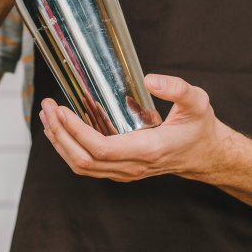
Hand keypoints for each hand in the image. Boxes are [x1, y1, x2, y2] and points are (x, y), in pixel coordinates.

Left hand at [38, 74, 231, 182]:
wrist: (205, 155)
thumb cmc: (199, 127)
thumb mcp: (197, 102)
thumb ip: (177, 89)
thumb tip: (150, 80)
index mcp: (148, 150)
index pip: (101, 149)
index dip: (76, 132)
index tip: (61, 110)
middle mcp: (133, 166)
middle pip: (84, 160)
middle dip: (60, 134)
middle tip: (47, 107)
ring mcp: (125, 172)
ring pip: (82, 166)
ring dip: (60, 143)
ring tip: (47, 117)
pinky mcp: (120, 170)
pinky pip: (88, 166)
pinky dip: (69, 149)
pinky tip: (61, 130)